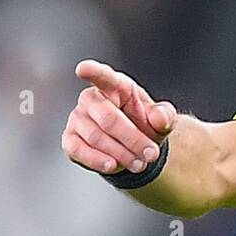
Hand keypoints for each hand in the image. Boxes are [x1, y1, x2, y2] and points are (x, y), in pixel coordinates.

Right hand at [63, 59, 176, 174]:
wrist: (135, 146)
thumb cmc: (145, 124)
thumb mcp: (162, 119)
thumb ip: (165, 115)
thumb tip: (160, 118)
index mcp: (115, 86)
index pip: (103, 76)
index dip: (92, 72)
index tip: (82, 69)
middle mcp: (91, 99)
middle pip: (108, 118)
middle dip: (132, 139)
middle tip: (151, 154)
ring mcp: (77, 119)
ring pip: (96, 137)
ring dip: (121, 153)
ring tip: (140, 164)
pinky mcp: (70, 140)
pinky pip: (78, 150)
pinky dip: (97, 160)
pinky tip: (113, 166)